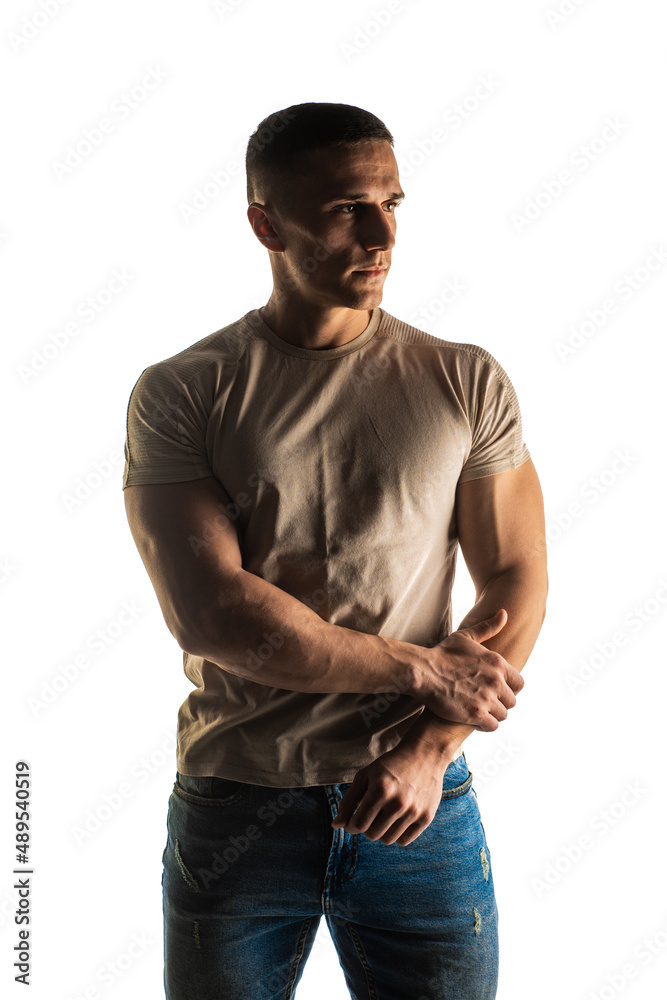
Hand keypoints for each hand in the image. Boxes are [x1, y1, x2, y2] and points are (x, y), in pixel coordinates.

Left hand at [331, 740, 456, 846]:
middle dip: (366, 827)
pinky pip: (404, 841)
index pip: (358, 824)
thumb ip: (349, 800)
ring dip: (381, 831)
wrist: (424, 755)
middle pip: (372, 834)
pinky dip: (397, 834)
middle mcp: (398, 803)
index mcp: (380, 790)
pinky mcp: (426, 817)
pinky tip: (397, 819)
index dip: (351, 825)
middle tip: (371, 813)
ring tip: (385, 815)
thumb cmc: (390, 765)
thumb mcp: (365, 776)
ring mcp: (414, 812)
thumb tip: (336, 825)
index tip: (352, 821)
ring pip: (387, 840)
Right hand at [421, 608, 523, 730]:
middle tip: (484, 701)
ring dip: (492, 714)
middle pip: (511, 701)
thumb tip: (505, 613)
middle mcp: (496, 681)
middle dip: (499, 702)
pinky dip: (485, 725)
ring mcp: (486, 698)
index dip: (508, 688)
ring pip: (503, 715)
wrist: (423, 672)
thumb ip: (488, 627)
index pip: (519, 683)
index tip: (496, 689)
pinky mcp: (476, 714)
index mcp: (497, 663)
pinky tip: (473, 718)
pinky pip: (492, 726)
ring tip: (478, 709)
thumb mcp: (466, 636)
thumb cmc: (442, 654)